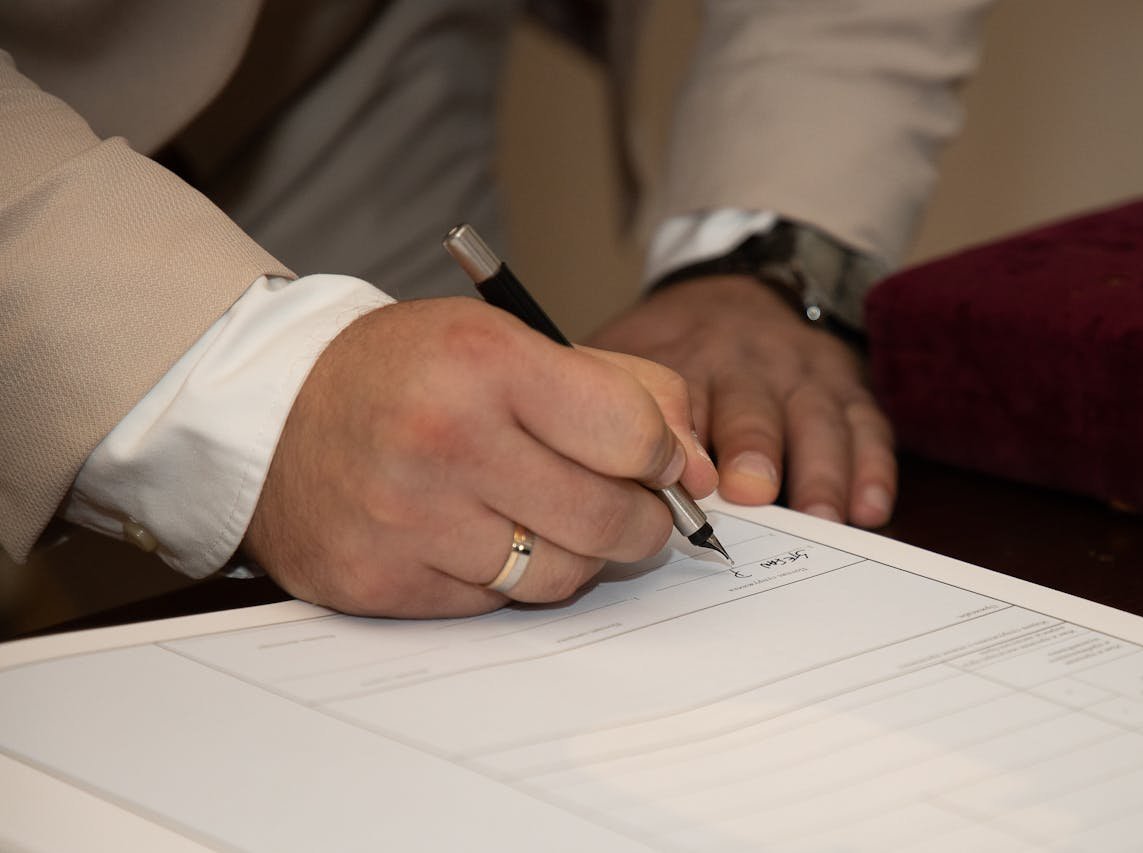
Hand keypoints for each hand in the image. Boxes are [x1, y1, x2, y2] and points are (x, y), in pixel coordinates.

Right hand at [243, 297, 715, 617]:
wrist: (268, 413)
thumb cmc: (407, 372)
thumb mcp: (511, 341)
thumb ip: (623, 390)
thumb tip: (700, 470)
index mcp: (485, 362)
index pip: (632, 436)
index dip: (662, 457)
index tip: (658, 464)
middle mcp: (444, 440)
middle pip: (607, 518)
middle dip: (640, 522)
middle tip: (630, 510)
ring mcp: (406, 520)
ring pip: (558, 577)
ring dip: (577, 557)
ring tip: (553, 521)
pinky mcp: (380, 583)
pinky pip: (494, 607)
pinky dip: (507, 580)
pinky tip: (483, 540)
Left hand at [587, 275, 895, 527]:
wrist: (739, 289)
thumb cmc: (673, 348)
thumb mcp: (625, 355)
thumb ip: (601, 403)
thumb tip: (559, 469)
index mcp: (686, 359)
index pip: (684, 399)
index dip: (685, 439)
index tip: (686, 478)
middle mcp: (747, 364)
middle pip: (753, 407)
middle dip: (755, 448)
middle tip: (752, 493)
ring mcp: (802, 375)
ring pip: (817, 419)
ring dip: (821, 469)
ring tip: (824, 517)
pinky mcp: (846, 388)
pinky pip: (866, 424)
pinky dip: (872, 466)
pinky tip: (870, 507)